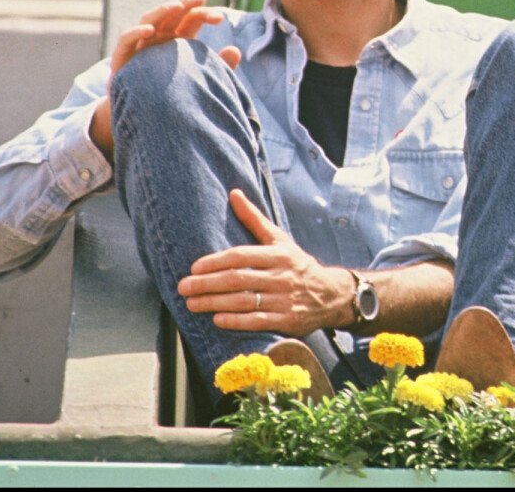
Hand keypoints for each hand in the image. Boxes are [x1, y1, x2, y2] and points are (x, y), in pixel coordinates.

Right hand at [89, 0, 240, 157]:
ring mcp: (140, 46)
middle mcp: (158, 39)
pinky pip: (126, 40)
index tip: (220, 17)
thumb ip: (219, 67)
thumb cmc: (176, 95)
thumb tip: (236, 50)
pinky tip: (150, 30)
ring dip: (162, 12)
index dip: (203, 14)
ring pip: (149, 20)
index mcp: (177, 41)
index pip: (190, 20)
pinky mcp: (123, 57)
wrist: (145, 117)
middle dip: (185, 4)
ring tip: (177, 7)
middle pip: (170, 15)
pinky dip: (136, 32)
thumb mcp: (201, 79)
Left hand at [177, 189, 350, 335]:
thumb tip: (234, 194)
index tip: (195, 267)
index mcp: (278, 254)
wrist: (330, 294)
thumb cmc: (296, 264)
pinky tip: (217, 319)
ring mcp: (284, 299)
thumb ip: (254, 219)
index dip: (216, 262)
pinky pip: (258, 321)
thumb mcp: (279, 240)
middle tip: (184, 287)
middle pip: (239, 279)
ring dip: (215, 303)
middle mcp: (281, 276)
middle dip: (207, 284)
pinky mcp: (287, 320)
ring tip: (192, 304)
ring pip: (245, 301)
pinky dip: (236, 321)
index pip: (242, 256)